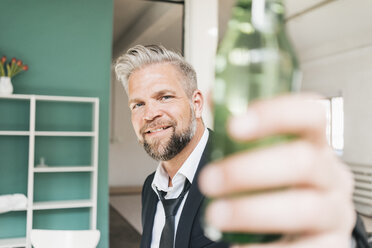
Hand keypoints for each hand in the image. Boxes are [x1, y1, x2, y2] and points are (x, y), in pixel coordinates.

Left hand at [199, 94, 355, 246]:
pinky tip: (234, 245)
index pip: (311, 115)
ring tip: (216, 214)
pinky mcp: (330, 246)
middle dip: (249, 170)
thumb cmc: (277, 185)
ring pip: (304, 207)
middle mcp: (332, 175)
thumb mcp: (263, 156)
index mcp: (316, 145)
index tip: (234, 124)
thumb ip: (239, 131)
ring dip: (251, 210)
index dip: (276, 114)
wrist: (299, 229)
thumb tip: (209, 97)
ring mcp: (336, 212)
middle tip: (209, 179)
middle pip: (303, 162)